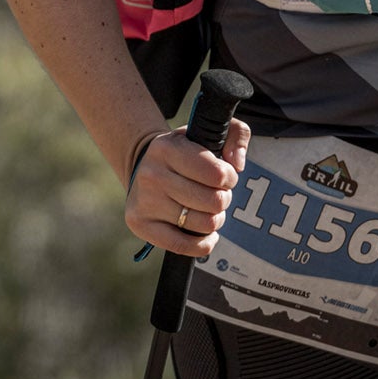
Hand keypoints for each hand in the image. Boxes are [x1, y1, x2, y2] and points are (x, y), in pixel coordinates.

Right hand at [123, 119, 251, 256]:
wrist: (144, 167)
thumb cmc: (184, 152)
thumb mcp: (209, 132)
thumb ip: (237, 134)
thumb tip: (237, 163)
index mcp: (168, 148)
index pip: (216, 173)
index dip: (229, 178)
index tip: (225, 176)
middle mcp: (152, 174)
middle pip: (213, 201)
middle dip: (223, 199)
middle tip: (216, 193)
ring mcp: (144, 201)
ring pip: (203, 224)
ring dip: (215, 220)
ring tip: (208, 209)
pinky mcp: (140, 224)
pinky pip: (183, 246)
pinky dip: (203, 244)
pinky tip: (207, 234)